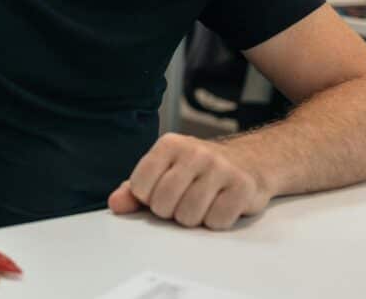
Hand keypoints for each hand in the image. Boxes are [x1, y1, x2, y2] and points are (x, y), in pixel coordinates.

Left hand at [107, 133, 271, 229]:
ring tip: (202, 203)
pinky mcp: (243, 186)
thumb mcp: (164, 172)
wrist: (250, 160)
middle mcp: (194, 152)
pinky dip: (216, 221)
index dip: (148, 199)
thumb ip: (135, 189)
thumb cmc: (199, 170)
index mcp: (169, 145)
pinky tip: (221, 205)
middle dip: (170, 211)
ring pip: (188, 216)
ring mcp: (220, 167)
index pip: (139, 188)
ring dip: (193, 218)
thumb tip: (115, 203)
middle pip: (163, 204)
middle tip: (183, 200)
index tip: (161, 192)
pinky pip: (216, 221)